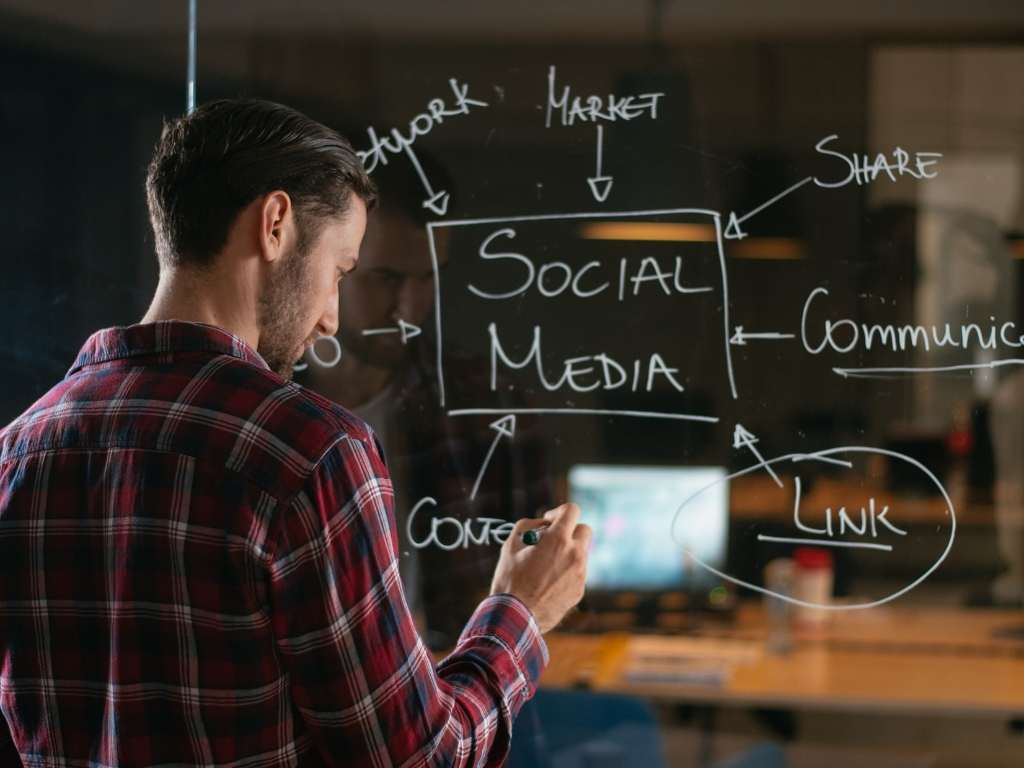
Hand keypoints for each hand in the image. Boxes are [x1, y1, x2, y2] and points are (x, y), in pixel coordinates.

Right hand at [489, 503, 590, 632]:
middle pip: (584, 530)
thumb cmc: (510, 580)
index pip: (572, 511)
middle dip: (570, 530)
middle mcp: (575, 555)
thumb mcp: (511, 545)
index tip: (548, 521)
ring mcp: (580, 574)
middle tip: (552, 540)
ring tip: (544, 566)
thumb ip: (528, 526)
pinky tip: (547, 583)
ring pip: (580, 553)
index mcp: (558, 540)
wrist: (516, 617)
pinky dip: (566, 572)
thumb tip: (542, 524)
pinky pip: (577, 573)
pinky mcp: (579, 591)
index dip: (559, 512)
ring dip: (567, 552)